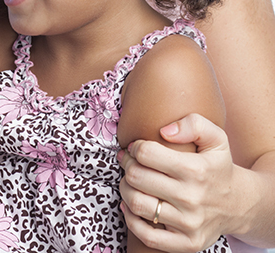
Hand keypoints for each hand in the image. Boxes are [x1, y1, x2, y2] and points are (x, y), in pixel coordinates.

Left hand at [119, 113, 234, 251]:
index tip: (136, 148)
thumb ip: (194, 124)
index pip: (147, 154)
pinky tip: (131, 206)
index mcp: (196, 170)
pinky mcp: (187, 243)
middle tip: (129, 162)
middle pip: (137, 177)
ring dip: (125, 189)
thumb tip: (164, 131)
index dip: (135, 147)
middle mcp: (192, 198)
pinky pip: (147, 236)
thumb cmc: (217, 167)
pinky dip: (131, 220)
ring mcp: (189, 223)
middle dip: (127, 166)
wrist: (239, 204)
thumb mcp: (216, 138)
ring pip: (137, 204)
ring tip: (130, 182)